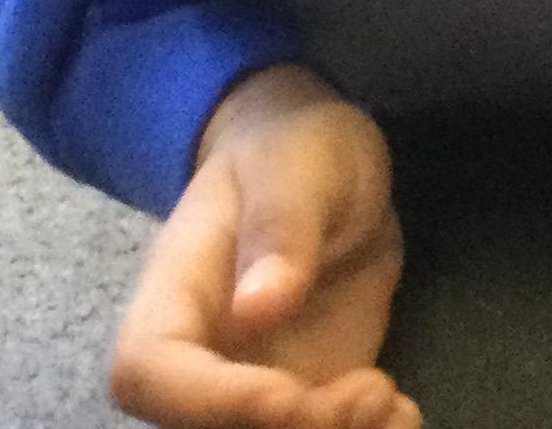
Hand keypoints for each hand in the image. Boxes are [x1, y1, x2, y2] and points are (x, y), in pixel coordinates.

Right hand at [109, 67, 413, 428]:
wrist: (326, 165)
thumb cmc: (294, 149)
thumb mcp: (297, 166)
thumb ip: (280, 227)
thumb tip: (255, 309)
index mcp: (175, 291)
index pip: (148, 372)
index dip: (210, 404)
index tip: (290, 396)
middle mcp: (204, 353)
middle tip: (369, 394)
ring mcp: (251, 382)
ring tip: (392, 405)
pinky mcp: (304, 396)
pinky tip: (402, 413)